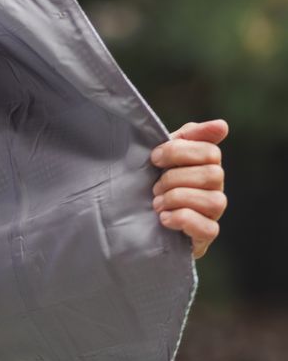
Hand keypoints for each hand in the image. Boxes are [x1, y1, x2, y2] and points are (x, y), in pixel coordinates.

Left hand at [150, 120, 228, 258]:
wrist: (137, 222)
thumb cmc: (153, 183)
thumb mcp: (163, 157)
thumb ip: (187, 138)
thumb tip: (222, 125)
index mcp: (206, 165)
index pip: (210, 151)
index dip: (179, 152)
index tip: (154, 158)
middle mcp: (215, 188)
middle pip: (213, 175)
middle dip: (175, 178)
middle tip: (154, 187)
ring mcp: (213, 213)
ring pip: (213, 201)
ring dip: (177, 199)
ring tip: (156, 204)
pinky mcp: (206, 236)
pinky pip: (208, 228)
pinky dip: (182, 219)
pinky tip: (164, 219)